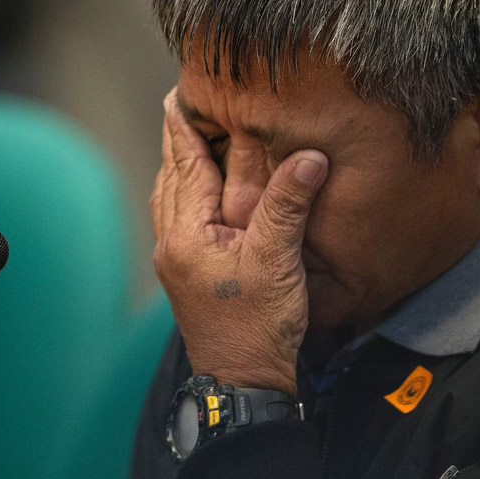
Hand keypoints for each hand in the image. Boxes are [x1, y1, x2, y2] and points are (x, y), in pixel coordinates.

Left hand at [151, 88, 327, 395]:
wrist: (244, 383)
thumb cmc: (258, 328)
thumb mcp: (278, 262)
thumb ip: (288, 205)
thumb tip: (308, 157)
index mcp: (186, 235)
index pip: (185, 167)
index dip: (184, 129)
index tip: (177, 96)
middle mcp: (171, 244)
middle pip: (171, 179)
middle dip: (177, 142)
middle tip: (179, 107)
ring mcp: (175, 261)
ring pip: (171, 199)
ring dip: (178, 167)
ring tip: (185, 141)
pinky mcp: (185, 274)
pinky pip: (178, 219)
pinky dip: (184, 194)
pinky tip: (196, 194)